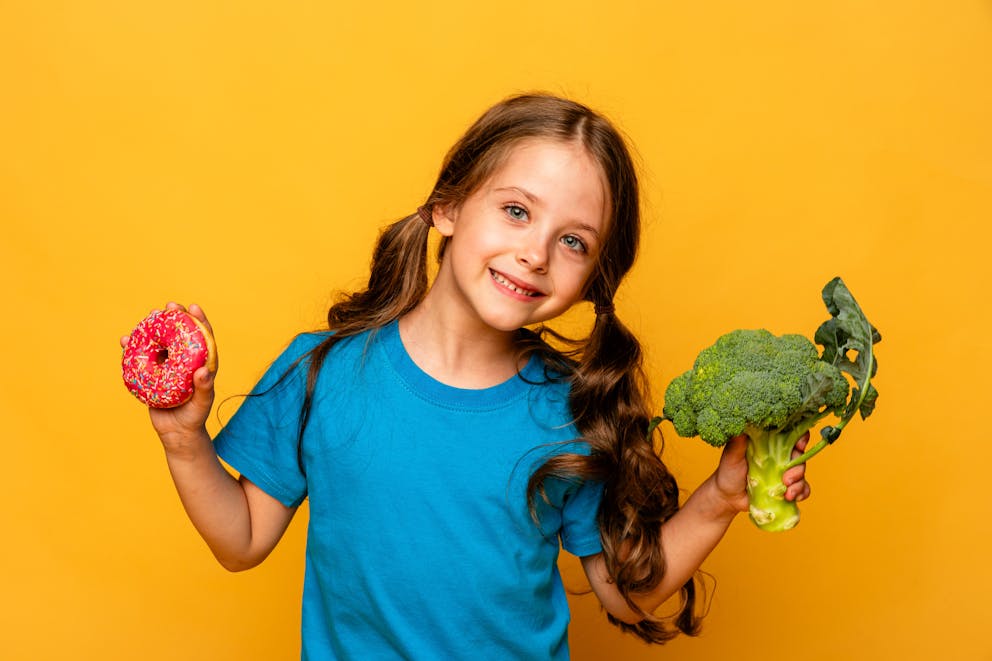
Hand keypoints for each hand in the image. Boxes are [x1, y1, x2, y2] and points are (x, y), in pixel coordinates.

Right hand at [121, 302, 217, 447]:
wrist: (176, 433)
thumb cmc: (195, 417)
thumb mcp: (202, 404)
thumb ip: (205, 388)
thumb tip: (204, 371)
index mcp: (200, 363)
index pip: (202, 338)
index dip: (198, 321)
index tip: (193, 308)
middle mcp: (183, 362)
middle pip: (178, 335)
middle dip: (173, 318)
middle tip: (168, 306)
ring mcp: (166, 367)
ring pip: (158, 344)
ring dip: (151, 329)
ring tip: (145, 317)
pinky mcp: (151, 375)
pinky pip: (141, 359)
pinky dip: (132, 349)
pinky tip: (124, 340)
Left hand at [711, 432, 811, 515]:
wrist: (727, 496)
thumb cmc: (728, 471)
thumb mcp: (731, 455)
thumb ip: (738, 441)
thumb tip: (743, 422)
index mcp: (769, 444)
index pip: (791, 435)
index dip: (800, 437)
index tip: (799, 445)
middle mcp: (779, 456)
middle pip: (800, 455)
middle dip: (798, 467)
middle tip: (786, 478)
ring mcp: (784, 473)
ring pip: (802, 473)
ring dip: (799, 482)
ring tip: (786, 492)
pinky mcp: (786, 488)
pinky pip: (803, 489)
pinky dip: (801, 492)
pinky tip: (791, 498)